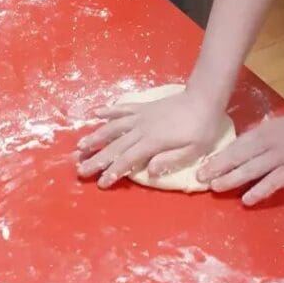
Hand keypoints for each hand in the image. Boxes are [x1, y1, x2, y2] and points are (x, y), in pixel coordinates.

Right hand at [77, 87, 226, 188]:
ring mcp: (141, 116)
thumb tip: (149, 171)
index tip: (101, 183)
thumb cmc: (201, 128)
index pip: (128, 159)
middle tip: (80, 169)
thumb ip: (170, 160)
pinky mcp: (143, 107)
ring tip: (80, 146)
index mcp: (153, 141)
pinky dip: (108, 110)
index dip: (113, 171)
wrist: (203, 99)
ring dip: (96, 136)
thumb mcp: (193, 150)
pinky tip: (95, 113)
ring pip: (113, 126)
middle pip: (115, 145)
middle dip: (97, 159)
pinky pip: (122, 109)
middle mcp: (142, 128)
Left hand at [199, 110, 283, 205]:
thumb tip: (240, 149)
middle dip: (218, 167)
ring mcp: (280, 157)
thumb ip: (260, 137)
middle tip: (200, 178)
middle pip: (238, 156)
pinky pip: (272, 182)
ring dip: (232, 179)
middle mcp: (268, 143)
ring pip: (251, 170)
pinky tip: (247, 200)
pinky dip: (259, 191)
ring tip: (216, 187)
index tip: (203, 164)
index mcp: (263, 131)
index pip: (236, 145)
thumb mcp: (278, 126)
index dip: (219, 156)